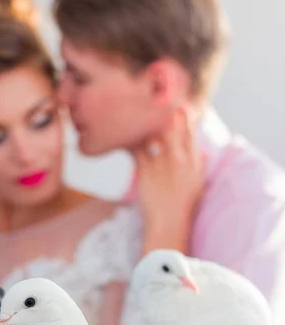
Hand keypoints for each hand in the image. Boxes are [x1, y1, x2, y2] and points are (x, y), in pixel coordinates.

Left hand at [131, 107, 205, 253]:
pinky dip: (130, 141)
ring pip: (153, 135)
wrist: (169, 223)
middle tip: (155, 101)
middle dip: (165, 113)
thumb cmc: (184, 207)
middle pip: (172, 128)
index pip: (190, 134)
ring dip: (144, 125)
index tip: (181, 106)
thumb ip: (201, 166)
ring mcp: (163, 163)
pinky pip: (136, 149)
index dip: (185, 118)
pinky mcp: (146, 169)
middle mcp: (180, 158)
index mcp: (194, 162)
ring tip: (135, 115)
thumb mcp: (198, 185)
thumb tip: (204, 154)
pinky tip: (121, 134)